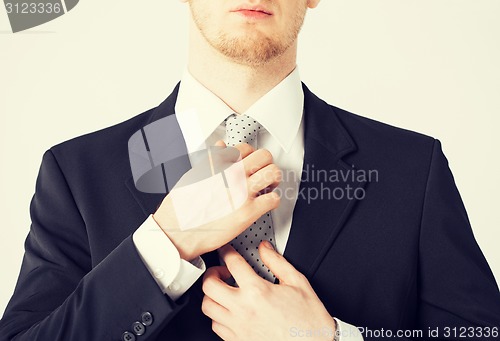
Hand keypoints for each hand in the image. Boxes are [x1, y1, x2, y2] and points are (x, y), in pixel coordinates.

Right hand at [153, 142, 281, 260]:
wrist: (177, 232)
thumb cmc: (182, 207)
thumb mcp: (193, 175)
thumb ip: (210, 160)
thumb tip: (221, 147)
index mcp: (218, 164)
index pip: (245, 148)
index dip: (249, 156)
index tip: (249, 164)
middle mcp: (232, 175)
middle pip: (264, 156)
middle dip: (265, 164)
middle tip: (262, 173)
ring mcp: (242, 192)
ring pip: (273, 173)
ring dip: (272, 180)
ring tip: (266, 187)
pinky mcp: (248, 212)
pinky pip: (273, 199)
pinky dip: (271, 201)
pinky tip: (262, 204)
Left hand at [201, 243, 335, 340]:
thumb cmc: (309, 321)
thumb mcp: (298, 283)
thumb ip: (277, 262)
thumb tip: (265, 249)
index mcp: (258, 291)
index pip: (232, 263)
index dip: (227, 251)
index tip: (226, 250)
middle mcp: (243, 309)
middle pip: (209, 285)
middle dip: (212, 273)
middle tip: (222, 270)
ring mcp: (238, 327)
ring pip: (207, 307)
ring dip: (212, 295)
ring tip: (222, 290)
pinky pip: (216, 325)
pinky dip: (217, 315)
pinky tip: (228, 310)